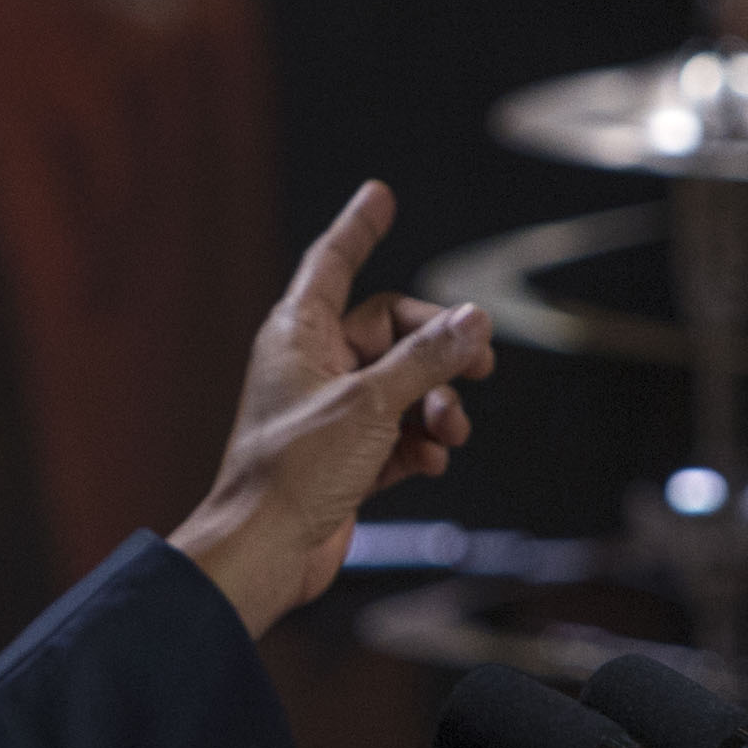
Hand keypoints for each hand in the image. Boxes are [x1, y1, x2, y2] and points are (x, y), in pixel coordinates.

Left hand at [168, 183, 493, 638]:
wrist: (267, 551)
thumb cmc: (293, 472)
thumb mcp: (371, 404)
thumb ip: (426, 359)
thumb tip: (472, 321)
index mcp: (299, 334)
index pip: (334, 264)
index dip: (358, 228)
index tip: (378, 196)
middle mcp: (313, 367)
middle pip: (392, 331)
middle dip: (438, 350)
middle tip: (481, 364)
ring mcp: (330, 413)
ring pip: (402, 387)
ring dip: (436, 406)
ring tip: (450, 431)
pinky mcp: (345, 458)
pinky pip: (397, 434)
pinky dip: (419, 444)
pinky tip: (430, 461)